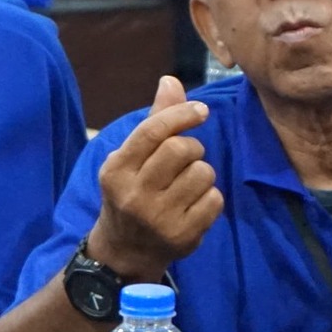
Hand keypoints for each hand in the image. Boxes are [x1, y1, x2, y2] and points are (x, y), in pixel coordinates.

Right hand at [88, 77, 221, 281]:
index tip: (201, 111)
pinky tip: (193, 205)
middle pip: (181, 149)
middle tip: (187, 158)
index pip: (153, 131)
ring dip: (202, 173)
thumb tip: (171, 80)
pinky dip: (210, 197)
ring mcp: (159, 218)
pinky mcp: (183, 236)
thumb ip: (155, 121)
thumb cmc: (131, 193)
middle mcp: (134, 194)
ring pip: (203, 173)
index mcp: (116, 170)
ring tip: (186, 185)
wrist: (124, 251)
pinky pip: (215, 199)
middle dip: (192, 147)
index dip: (182, 114)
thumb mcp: (131, 159)